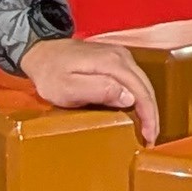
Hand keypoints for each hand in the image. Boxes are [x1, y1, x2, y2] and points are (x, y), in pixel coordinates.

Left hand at [21, 34, 161, 140]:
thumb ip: (98, 90)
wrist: (39, 52)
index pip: (141, 91)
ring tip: (147, 128)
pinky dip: (140, 96)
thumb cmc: (50, 73)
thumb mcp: (68, 88)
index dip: (148, 116)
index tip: (148, 136)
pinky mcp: (115, 58)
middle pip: (146, 87)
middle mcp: (121, 56)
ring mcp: (119, 55)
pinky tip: (137, 109)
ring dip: (147, 106)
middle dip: (151, 114)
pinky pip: (135, 79)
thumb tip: (129, 97)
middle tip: (150, 138)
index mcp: (111, 63)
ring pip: (143, 83)